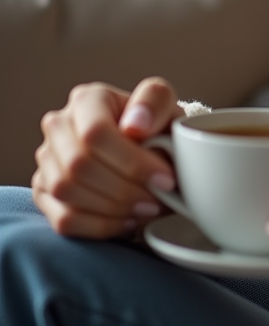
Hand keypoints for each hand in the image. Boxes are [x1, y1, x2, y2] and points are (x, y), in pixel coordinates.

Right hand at [32, 77, 182, 237]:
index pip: (96, 134)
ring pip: (66, 192)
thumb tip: (134, 126)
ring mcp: (47, 160)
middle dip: (124, 189)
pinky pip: (62, 219)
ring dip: (112, 208)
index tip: (166, 179)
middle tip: (158, 200)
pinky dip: (99, 226)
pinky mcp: (44, 191)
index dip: (132, 162)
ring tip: (146, 209)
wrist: (150, 146)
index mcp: (87, 99)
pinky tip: (127, 221)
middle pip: (78, 166)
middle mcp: (58, 126)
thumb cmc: (157, 124)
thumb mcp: (166, 104)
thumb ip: (155, 102)